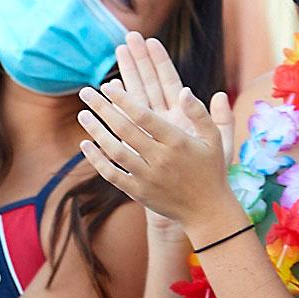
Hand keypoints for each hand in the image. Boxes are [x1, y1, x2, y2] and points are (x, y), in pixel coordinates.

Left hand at [76, 33, 237, 237]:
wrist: (207, 211)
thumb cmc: (211, 170)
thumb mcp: (215, 138)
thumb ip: (200, 113)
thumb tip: (184, 90)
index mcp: (178, 142)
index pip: (144, 116)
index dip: (124, 100)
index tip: (108, 87)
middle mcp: (161, 159)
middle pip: (124, 130)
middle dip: (102, 108)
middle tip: (86, 93)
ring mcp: (148, 177)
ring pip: (115, 151)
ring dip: (96, 131)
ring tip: (83, 115)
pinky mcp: (138, 192)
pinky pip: (112, 174)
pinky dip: (97, 160)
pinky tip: (85, 145)